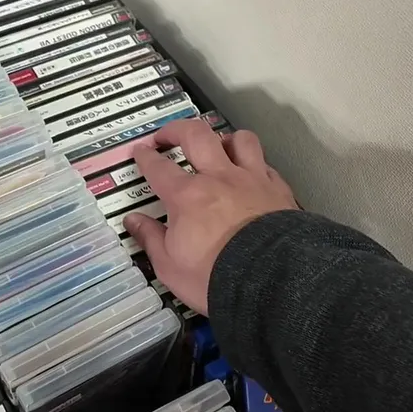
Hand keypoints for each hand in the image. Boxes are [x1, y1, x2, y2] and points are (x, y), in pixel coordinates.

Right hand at [123, 119, 297, 314]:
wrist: (271, 282)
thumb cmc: (217, 276)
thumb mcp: (170, 266)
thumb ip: (150, 239)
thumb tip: (134, 222)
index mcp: (187, 196)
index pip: (158, 167)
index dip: (145, 156)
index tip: (140, 152)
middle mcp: (219, 178)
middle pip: (196, 135)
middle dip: (177, 129)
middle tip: (168, 134)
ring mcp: (252, 180)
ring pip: (239, 139)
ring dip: (224, 138)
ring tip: (218, 146)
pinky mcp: (278, 191)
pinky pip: (266, 164)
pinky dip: (255, 163)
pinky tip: (252, 173)